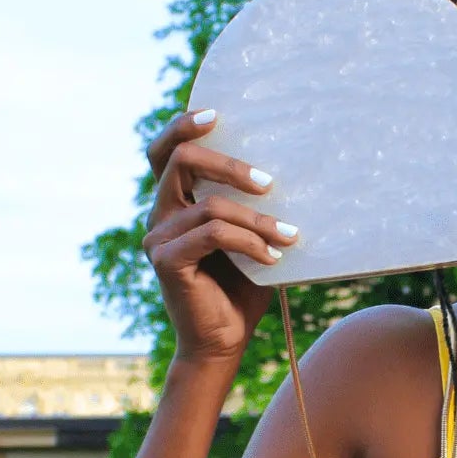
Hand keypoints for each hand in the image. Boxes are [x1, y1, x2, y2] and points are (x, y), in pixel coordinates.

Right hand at [143, 109, 298, 365]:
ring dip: (257, 218)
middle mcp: (160, 214)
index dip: (183, 126)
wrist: (223, 343)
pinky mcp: (166, 261)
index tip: (216, 114)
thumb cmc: (242, 289)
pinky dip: (249, 241)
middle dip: (228, 163)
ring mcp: (158, 237)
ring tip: (289, 234)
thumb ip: (254, 206)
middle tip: (269, 181)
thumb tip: (298, 170)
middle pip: (179, 160)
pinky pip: (212, 234)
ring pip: (209, 204)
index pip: (165, 151)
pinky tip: (272, 258)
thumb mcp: (252, 238)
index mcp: (175, 202)